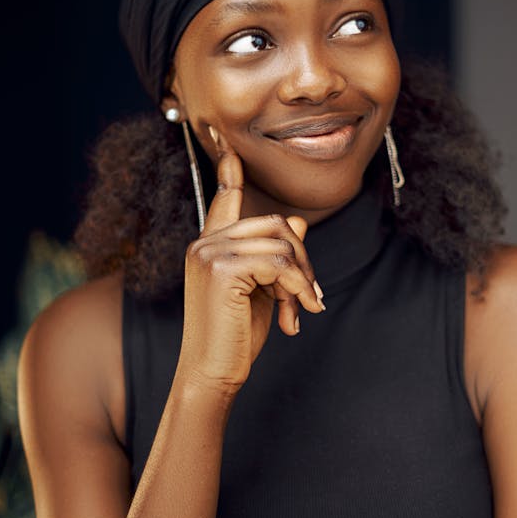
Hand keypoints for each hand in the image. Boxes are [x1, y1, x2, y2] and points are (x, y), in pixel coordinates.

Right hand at [175, 127, 324, 392]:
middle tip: (312, 299)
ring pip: (281, 242)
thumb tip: (295, 221)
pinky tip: (299, 313)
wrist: (213, 373)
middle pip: (274, 224)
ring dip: (302, 279)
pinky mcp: (221, 268)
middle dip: (302, 261)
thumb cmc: (235, 337)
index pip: (224, 200)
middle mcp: (205, 242)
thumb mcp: (263, 291)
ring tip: (302, 312)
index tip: (228, 144)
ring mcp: (209, 252)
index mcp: (211, 246)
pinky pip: (280, 262)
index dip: (231, 172)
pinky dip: (299, 287)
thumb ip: (275, 257)